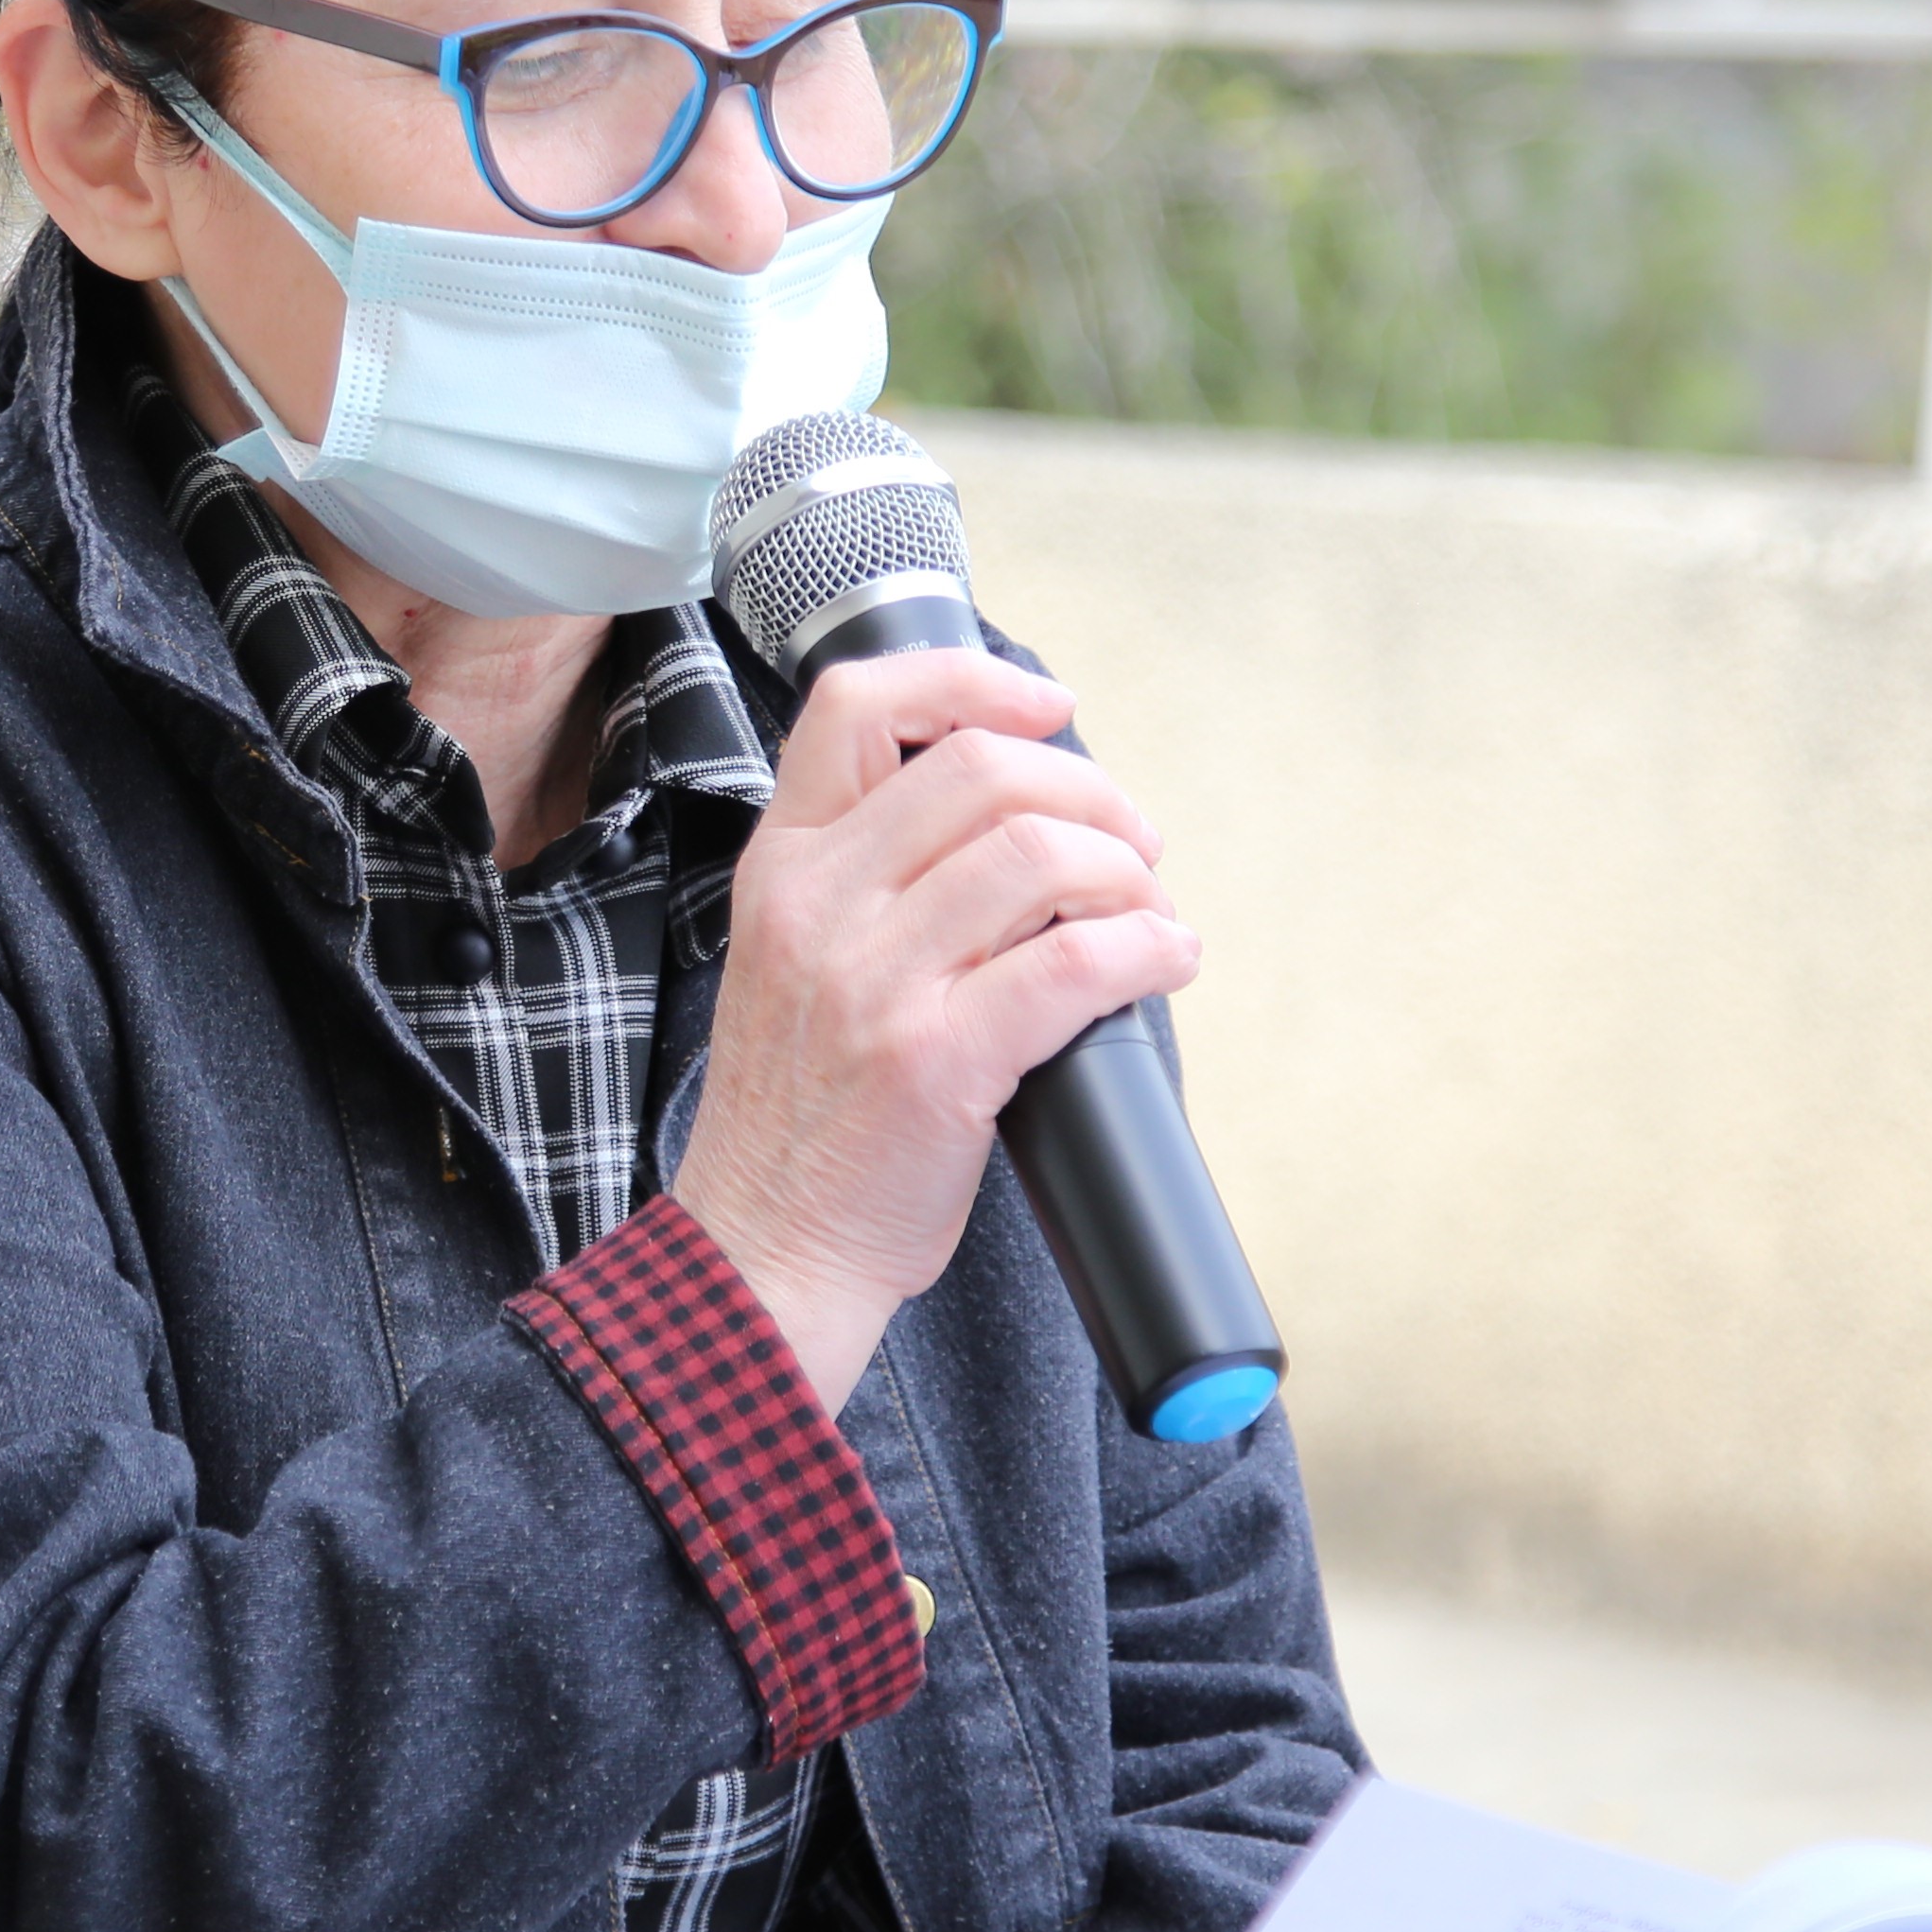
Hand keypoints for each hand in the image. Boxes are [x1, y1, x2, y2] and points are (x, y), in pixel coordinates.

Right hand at [668, 646, 1202, 1411]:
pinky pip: (1073, 965)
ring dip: (1129, 875)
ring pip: (1039, 856)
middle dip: (1091, 794)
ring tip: (1150, 915)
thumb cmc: (802, 1116)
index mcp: (783, 866)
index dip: (972, 681)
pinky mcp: (935, 1062)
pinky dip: (1148, 949)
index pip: (859, 704)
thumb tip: (1021, 818)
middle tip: (1133, 847)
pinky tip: (1167, 962)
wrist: (764, 1250)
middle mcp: (819, 906)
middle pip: (982, 770)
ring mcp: (873, 982)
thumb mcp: (794, 960)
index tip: (1051, 711)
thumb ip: (870, 879)